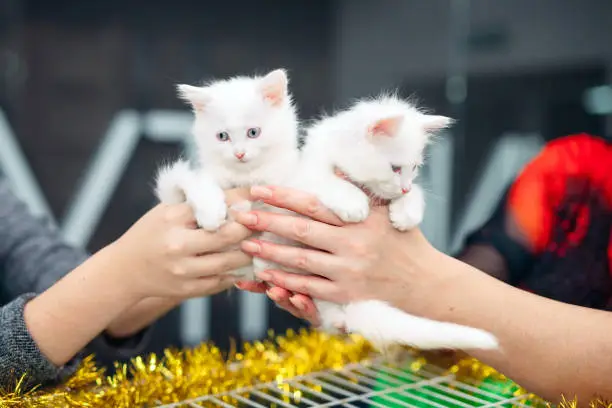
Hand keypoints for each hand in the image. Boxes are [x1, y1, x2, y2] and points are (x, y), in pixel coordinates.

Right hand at [110, 200, 251, 299]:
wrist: (124, 271)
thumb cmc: (151, 234)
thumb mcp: (167, 211)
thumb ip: (197, 203)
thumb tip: (237, 194)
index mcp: (172, 219)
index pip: (214, 205)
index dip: (240, 200)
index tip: (257, 194)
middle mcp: (178, 245)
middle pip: (228, 235)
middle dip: (251, 226)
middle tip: (265, 219)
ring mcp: (184, 270)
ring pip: (231, 260)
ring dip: (251, 250)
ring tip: (263, 240)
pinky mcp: (189, 289)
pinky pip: (224, 280)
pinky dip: (240, 270)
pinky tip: (250, 261)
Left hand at [234, 186, 442, 318]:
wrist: (423, 282)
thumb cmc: (402, 240)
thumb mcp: (387, 209)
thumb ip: (360, 189)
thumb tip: (336, 164)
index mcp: (360, 220)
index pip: (315, 205)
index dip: (284, 196)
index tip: (259, 190)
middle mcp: (353, 245)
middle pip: (301, 231)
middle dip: (267, 222)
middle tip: (240, 215)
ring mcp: (349, 272)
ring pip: (300, 261)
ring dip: (270, 253)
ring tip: (245, 244)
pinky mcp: (346, 294)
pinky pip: (309, 288)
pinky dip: (286, 281)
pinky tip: (266, 275)